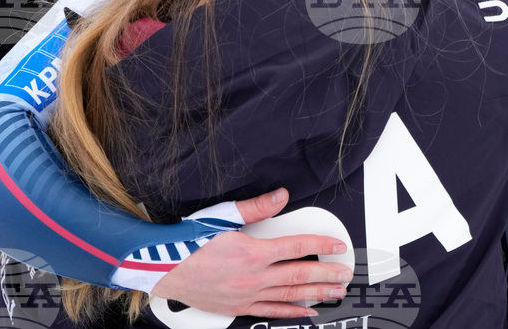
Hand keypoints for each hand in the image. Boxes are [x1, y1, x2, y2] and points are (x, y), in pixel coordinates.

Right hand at [151, 188, 350, 318]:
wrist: (161, 267)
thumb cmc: (187, 241)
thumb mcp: (222, 217)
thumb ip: (255, 207)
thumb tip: (281, 196)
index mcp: (253, 253)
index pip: (297, 248)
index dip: (321, 246)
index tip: (338, 247)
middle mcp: (253, 277)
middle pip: (299, 275)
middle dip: (326, 274)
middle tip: (346, 274)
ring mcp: (247, 295)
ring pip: (290, 295)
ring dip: (316, 294)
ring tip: (335, 293)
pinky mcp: (238, 306)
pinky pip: (271, 310)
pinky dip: (292, 312)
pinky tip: (308, 311)